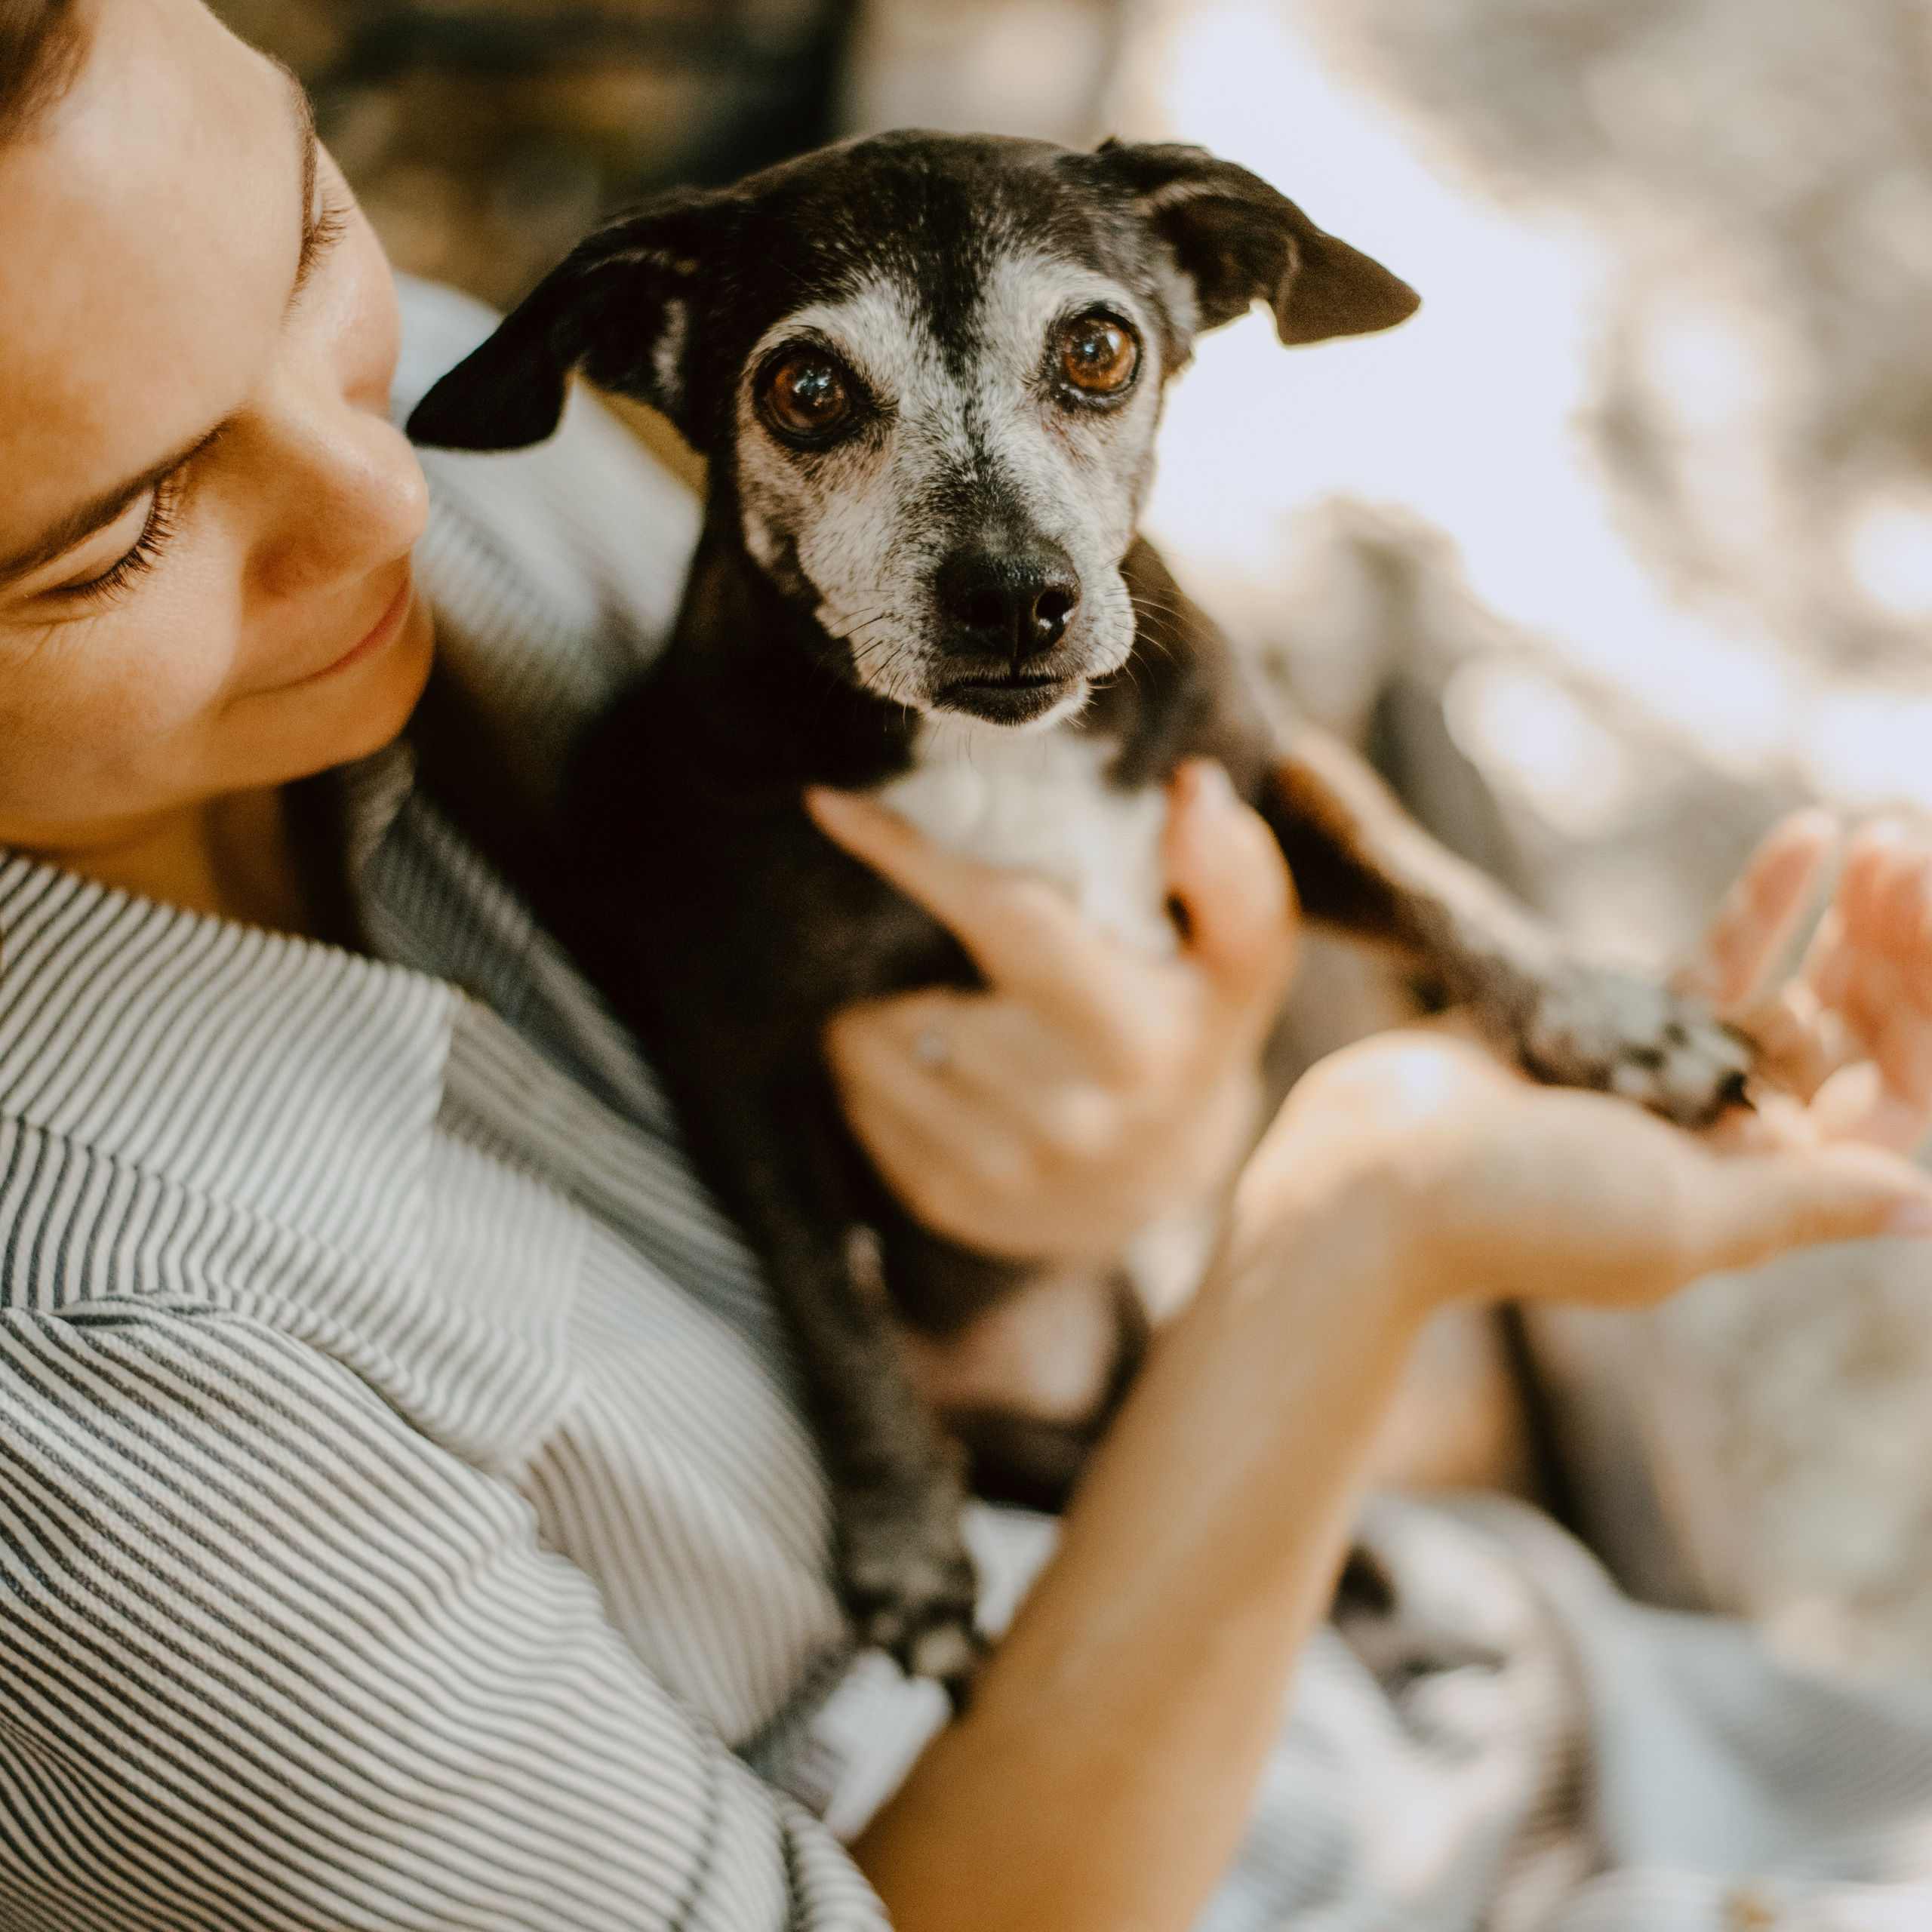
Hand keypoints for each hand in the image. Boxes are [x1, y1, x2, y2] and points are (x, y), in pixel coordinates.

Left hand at [806, 761, 1298, 1262]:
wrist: (1166, 1177)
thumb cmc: (1188, 1027)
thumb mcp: (1239, 955)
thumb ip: (1229, 872)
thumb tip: (1193, 790)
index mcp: (1134, 1038)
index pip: (1003, 920)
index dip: (911, 858)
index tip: (830, 805)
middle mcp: (1066, 1115)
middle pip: (917, 993)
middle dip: (899, 955)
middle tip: (937, 946)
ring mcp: (1001, 1170)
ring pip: (868, 1049)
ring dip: (877, 1013)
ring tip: (937, 1002)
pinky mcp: (949, 1203)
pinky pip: (859, 1106)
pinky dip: (875, 1073)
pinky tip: (931, 1065)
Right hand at [1236, 809, 1931, 1315]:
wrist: (1367, 1171)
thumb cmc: (1516, 1210)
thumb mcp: (1678, 1217)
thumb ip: (1804, 1204)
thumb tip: (1927, 1205)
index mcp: (1759, 1205)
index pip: (1894, 1113)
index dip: (1929, 1023)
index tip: (1930, 924)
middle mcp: (1728, 1148)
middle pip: (1852, 1048)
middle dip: (1896, 959)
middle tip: (1913, 864)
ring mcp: (1667, 1083)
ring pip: (1789, 997)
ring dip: (1843, 924)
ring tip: (1881, 839)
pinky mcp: (1608, 1028)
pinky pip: (1709, 963)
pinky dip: (1763, 906)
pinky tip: (1808, 837)